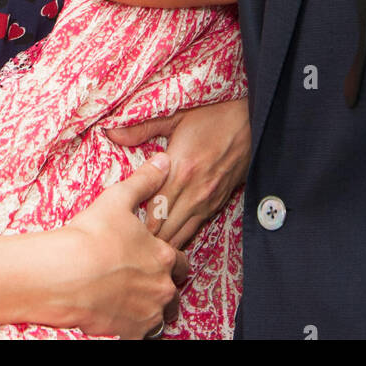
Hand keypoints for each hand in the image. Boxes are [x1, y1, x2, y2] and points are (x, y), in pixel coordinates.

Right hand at [60, 153, 180, 338]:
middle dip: (161, 287)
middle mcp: (161, 289)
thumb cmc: (90, 236)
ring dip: (149, 309)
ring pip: (159, 317)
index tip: (153, 258)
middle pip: (172, 293)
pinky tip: (117, 315)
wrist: (63, 275)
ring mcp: (146, 315)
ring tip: (129, 299)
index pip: (180, 263)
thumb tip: (164, 162)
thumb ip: (145, 181)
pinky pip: (141, 335)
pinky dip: (133, 327)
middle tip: (140, 280)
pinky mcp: (130, 334)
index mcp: (163, 257)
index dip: (167, 260)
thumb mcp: (118, 199)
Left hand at [105, 97, 249, 248]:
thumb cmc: (214, 115)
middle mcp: (194, 191)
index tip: (118, 228)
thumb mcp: (176, 115)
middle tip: (124, 245)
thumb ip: (143, 128)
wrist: (253, 120)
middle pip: (164, 229)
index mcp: (180, 170)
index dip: (133, 226)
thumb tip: (112, 132)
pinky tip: (166, 241)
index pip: (151, 211)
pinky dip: (179, 236)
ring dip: (162, 242)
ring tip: (141, 250)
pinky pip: (195, 229)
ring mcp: (207, 200)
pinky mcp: (218, 203)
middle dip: (144, 240)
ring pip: (180, 235)